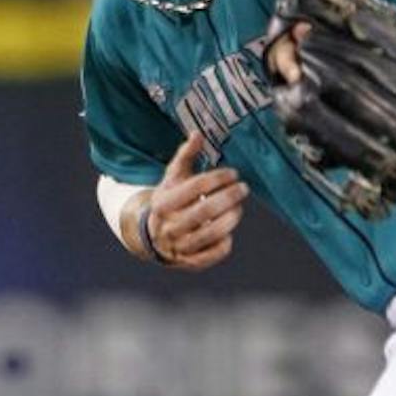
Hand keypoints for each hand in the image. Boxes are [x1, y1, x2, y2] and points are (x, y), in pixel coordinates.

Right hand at [139, 133, 249, 270]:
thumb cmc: (170, 200)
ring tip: (238, 209)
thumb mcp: (173, 177)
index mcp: (163, 202)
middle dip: (229, 197)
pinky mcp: (188, 262)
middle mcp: (168, 226)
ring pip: (211, 234)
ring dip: (230, 219)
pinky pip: (212, 255)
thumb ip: (185, 156)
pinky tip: (227, 232)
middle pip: (205, 211)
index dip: (218, 178)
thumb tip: (197, 133)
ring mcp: (178, 246)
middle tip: (243, 189)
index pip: (195, 187)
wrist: (152, 234)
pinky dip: (224, 244)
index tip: (234, 173)